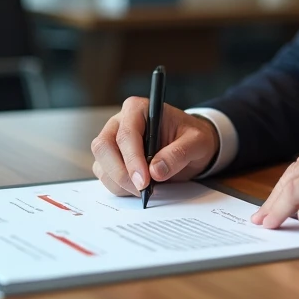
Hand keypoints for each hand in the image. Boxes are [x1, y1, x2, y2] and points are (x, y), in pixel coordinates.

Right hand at [90, 98, 219, 195]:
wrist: (190, 146)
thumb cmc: (191, 137)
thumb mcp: (196, 142)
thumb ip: (178, 154)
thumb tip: (156, 171)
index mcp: (138, 109)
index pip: (126, 134)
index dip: (132, 159)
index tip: (144, 181)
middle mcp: (119, 123)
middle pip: (104, 148)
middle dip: (122, 173)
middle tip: (143, 190)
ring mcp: (112, 142)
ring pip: (101, 165)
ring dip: (120, 183)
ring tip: (146, 189)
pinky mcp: (110, 160)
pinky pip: (105, 177)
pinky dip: (120, 188)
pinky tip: (139, 189)